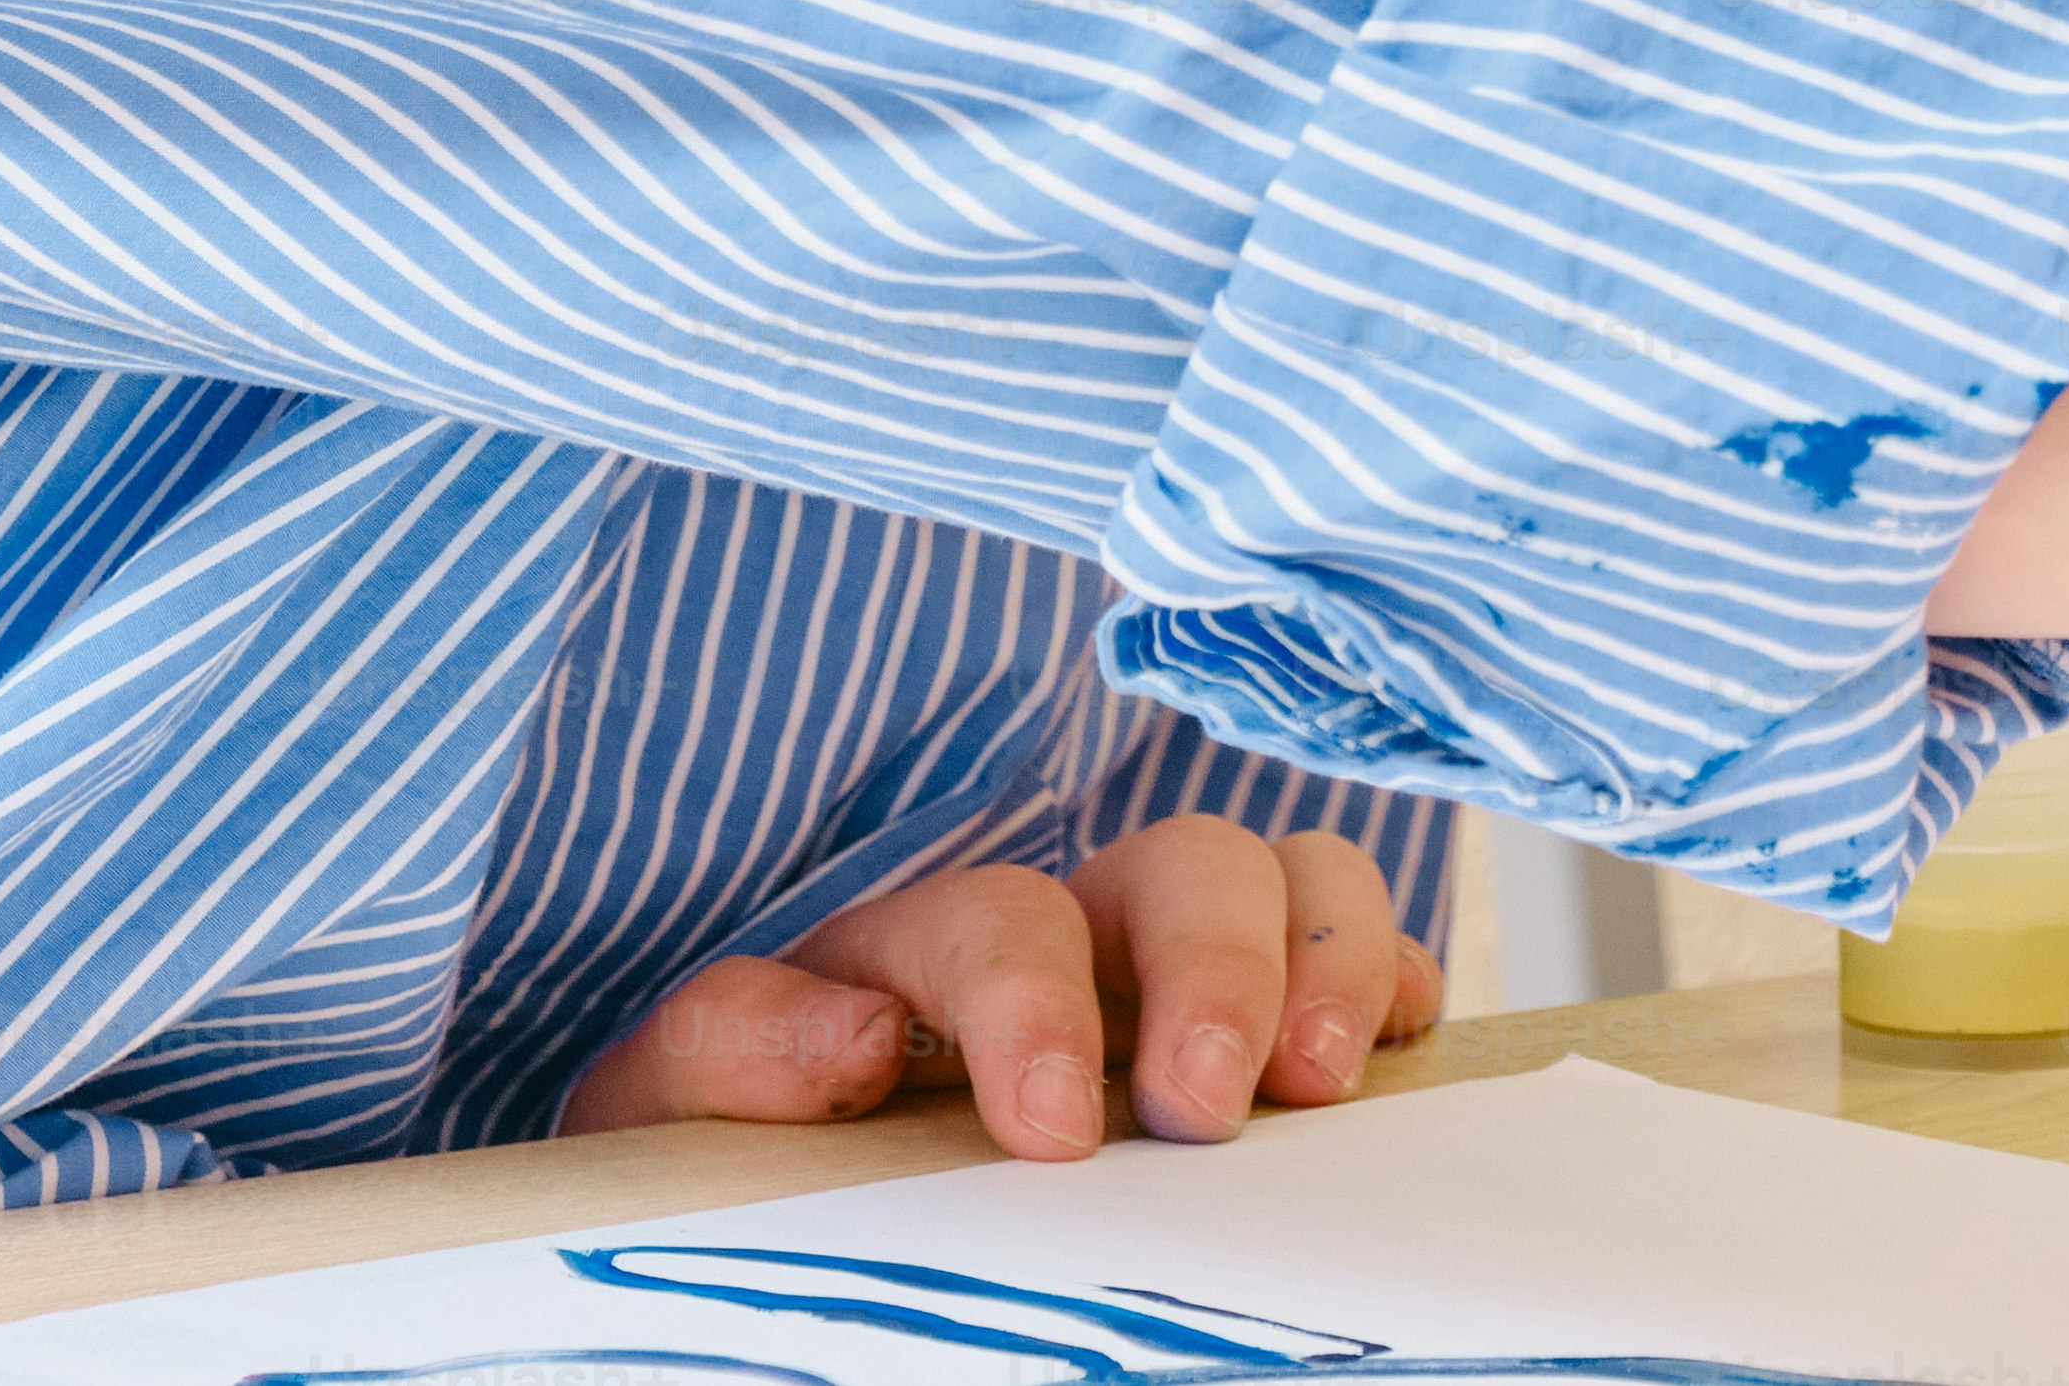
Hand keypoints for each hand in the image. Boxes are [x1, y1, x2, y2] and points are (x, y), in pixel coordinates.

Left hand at [555, 816, 1441, 1155]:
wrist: (780, 1206)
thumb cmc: (737, 1162)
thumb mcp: (672, 1121)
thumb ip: (727, 1058)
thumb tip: (851, 1029)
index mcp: (920, 949)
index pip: (995, 920)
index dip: (1032, 1005)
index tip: (1054, 1128)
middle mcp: (1075, 933)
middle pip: (1183, 862)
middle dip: (1213, 969)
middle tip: (1208, 1104)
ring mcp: (1181, 974)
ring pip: (1290, 877)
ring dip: (1327, 958)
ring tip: (1324, 1084)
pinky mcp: (1270, 1033)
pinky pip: (1370, 957)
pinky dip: (1396, 984)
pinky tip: (1393, 1071)